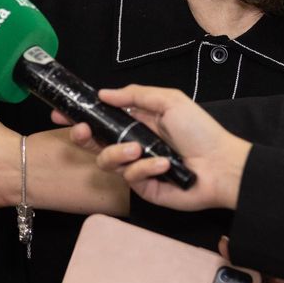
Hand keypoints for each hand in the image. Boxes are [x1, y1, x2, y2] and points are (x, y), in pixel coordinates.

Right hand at [61, 84, 251, 211]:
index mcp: (138, 123)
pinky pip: (131, 178)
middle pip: (95, 142)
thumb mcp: (169, 101)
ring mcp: (137, 168)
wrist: (222, 165)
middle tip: (82, 131)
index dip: (81, 116)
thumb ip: (136, 95)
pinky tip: (164, 165)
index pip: (101, 119)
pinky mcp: (144, 189)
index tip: (61, 113)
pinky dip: (146, 169)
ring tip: (139, 149)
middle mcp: (133, 145)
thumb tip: (104, 93)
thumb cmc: (200, 131)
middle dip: (83, 136)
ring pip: (108, 161)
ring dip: (119, 153)